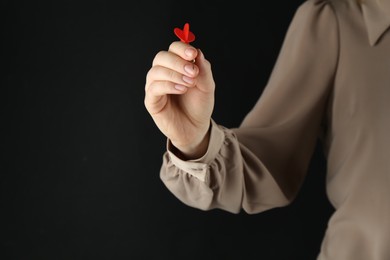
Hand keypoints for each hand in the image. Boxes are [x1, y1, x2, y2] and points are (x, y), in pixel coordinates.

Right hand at [144, 41, 214, 157]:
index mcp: (176, 66)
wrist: (196, 128)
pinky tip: (181, 89)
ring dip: (174, 74)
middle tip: (193, 71)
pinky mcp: (151, 101)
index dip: (182, 48)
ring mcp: (155, 86)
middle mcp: (163, 73)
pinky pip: (154, 88)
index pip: (173, 49)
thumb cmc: (199, 106)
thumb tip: (198, 52)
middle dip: (178, 61)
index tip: (193, 54)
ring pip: (156, 71)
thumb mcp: (207, 87)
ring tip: (189, 83)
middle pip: (161, 57)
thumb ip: (203, 70)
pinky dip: (168, 85)